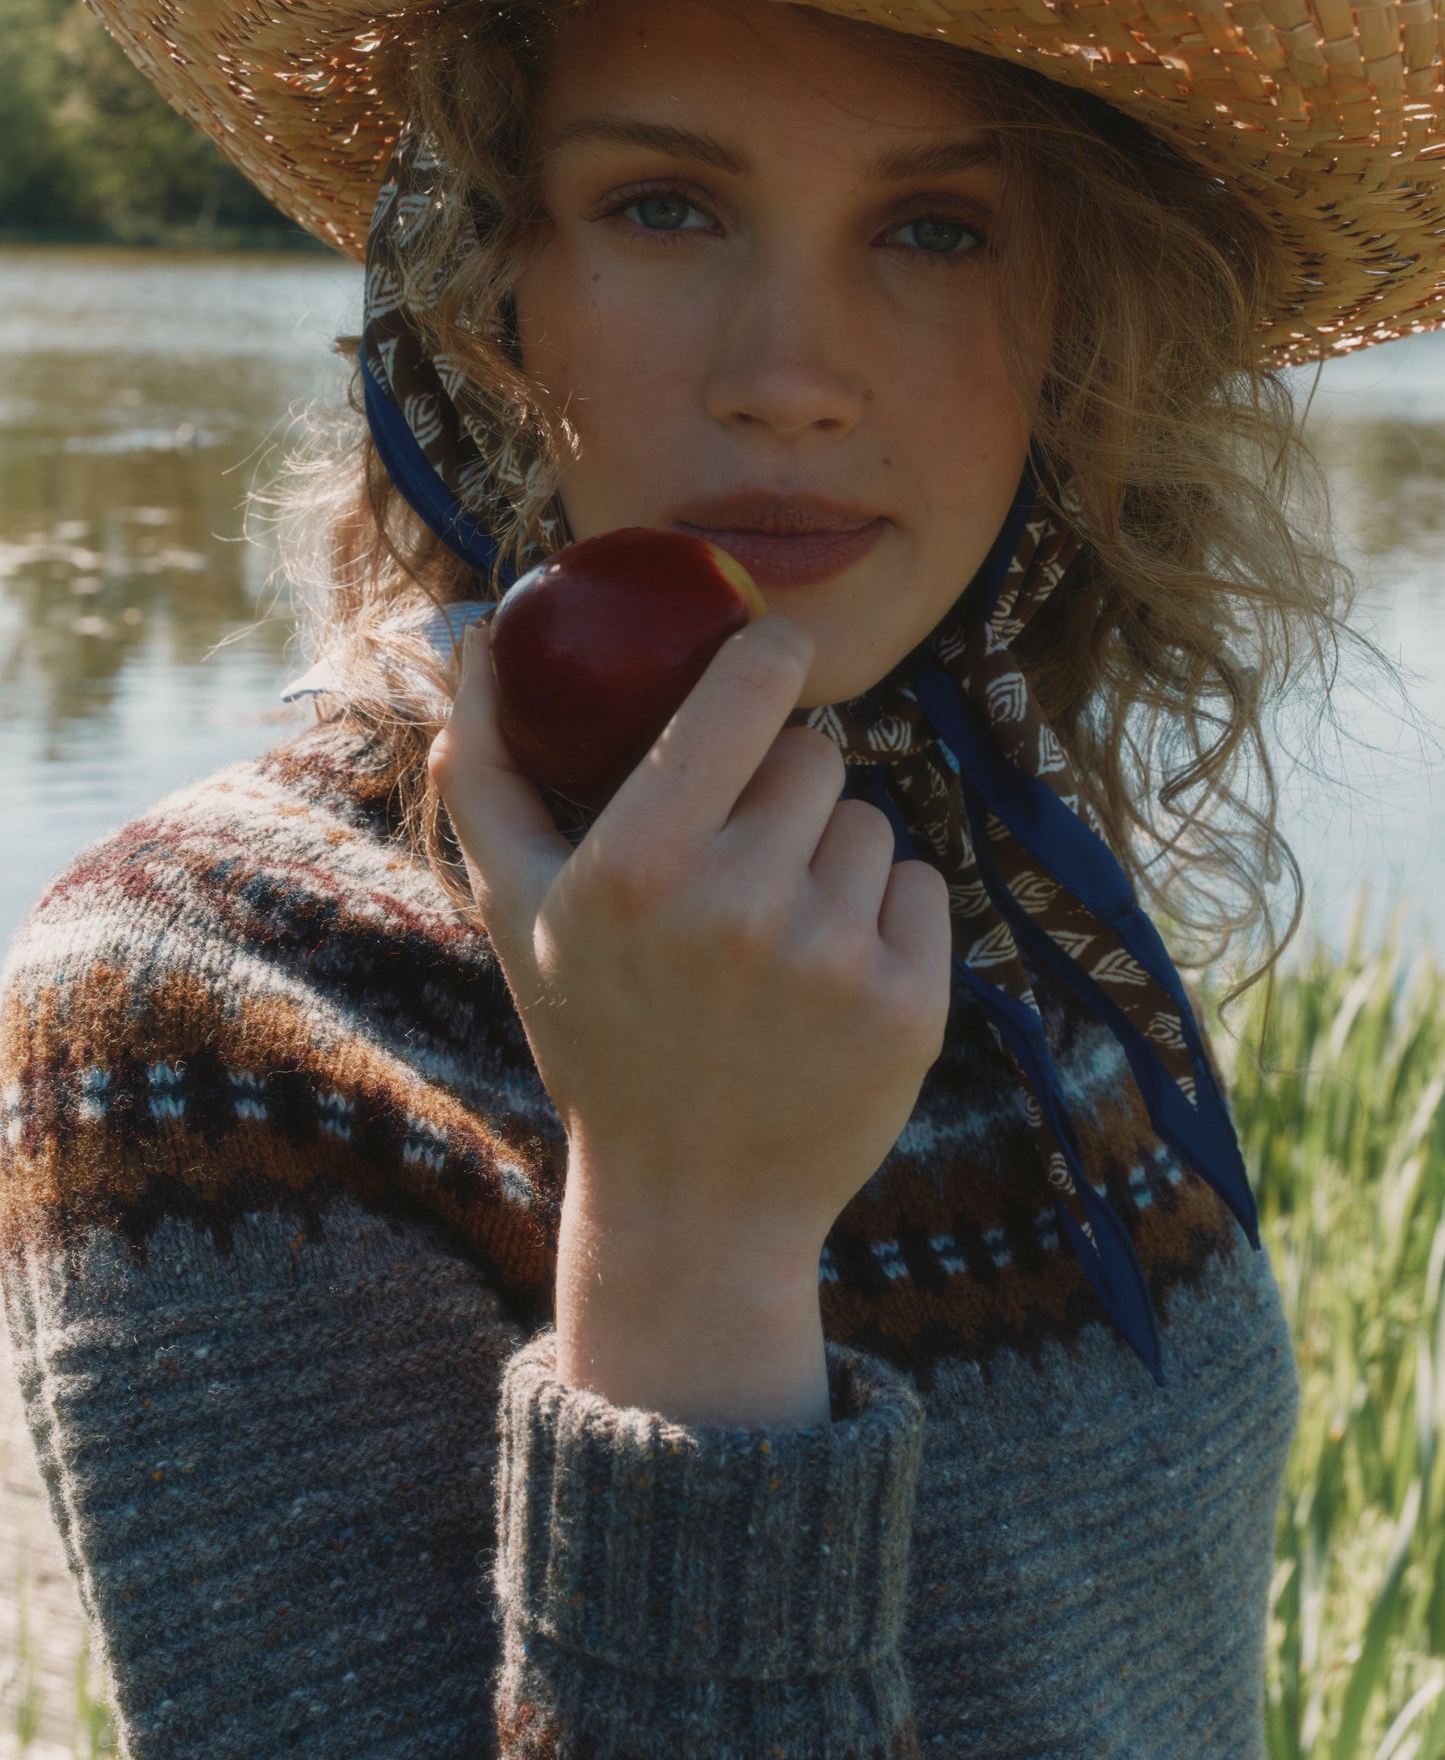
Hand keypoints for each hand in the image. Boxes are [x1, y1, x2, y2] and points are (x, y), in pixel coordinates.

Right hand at [428, 613, 950, 1416]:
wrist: (694, 1208)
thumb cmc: (597, 1034)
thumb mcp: (516, 911)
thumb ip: (487, 772)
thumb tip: (483, 642)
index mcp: (638, 865)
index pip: (751, 686)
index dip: (769, 652)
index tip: (769, 651)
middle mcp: (739, 905)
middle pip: (815, 754)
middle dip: (783, 785)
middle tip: (741, 856)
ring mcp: (833, 959)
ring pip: (869, 821)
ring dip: (833, 856)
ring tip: (776, 937)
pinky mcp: (911, 1007)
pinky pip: (921, 886)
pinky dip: (887, 916)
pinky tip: (831, 979)